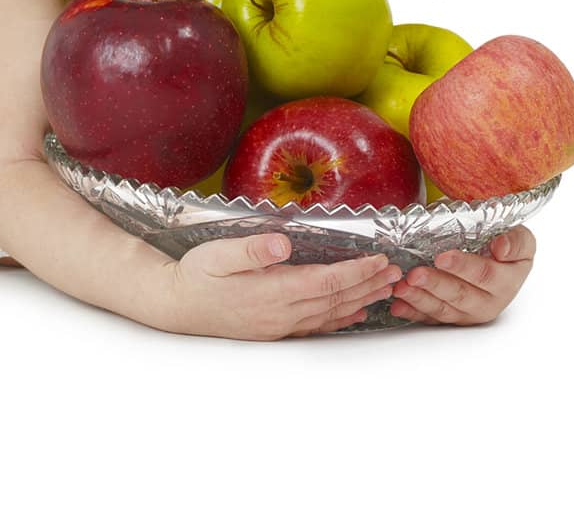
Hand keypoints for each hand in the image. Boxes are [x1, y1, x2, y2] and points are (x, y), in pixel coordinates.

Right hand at [160, 234, 403, 340]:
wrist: (176, 306)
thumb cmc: (195, 275)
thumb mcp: (217, 253)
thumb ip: (251, 249)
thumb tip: (281, 244)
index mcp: (273, 290)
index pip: (327, 280)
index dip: (357, 271)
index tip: (380, 259)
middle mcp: (282, 312)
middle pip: (336, 298)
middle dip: (369, 284)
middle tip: (397, 272)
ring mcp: (280, 324)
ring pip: (331, 313)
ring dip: (361, 300)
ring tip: (387, 289)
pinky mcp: (275, 329)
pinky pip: (316, 325)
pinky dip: (340, 318)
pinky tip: (354, 313)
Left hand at [388, 225, 535, 325]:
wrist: (499, 261)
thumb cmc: (505, 247)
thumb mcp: (521, 239)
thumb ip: (516, 242)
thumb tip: (501, 248)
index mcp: (506, 282)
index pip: (484, 275)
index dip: (463, 266)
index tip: (442, 257)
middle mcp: (488, 302)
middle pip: (460, 295)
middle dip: (435, 284)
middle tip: (414, 275)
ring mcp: (468, 313)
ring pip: (443, 309)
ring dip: (420, 299)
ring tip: (401, 289)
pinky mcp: (451, 317)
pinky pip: (431, 318)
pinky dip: (412, 312)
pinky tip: (398, 306)